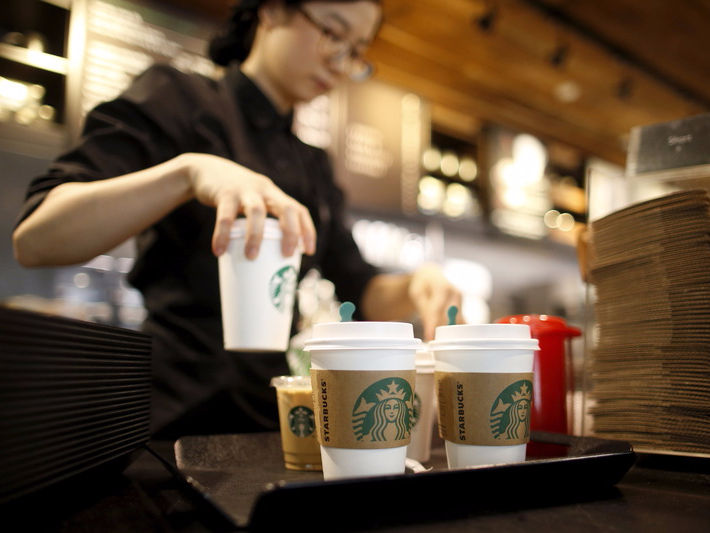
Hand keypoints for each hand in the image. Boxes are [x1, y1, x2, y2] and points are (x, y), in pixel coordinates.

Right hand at [181, 153, 316, 257]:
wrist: (206, 170)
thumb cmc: (234, 197)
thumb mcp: (253, 204)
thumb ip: (261, 224)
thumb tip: (266, 264)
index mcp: (274, 195)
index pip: (299, 210)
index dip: (307, 230)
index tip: (309, 251)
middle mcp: (264, 190)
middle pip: (286, 208)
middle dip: (291, 232)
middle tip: (286, 255)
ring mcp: (245, 190)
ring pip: (257, 211)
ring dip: (256, 236)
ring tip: (251, 257)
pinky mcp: (224, 193)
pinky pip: (225, 216)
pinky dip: (223, 234)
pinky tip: (219, 251)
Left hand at [408, 263, 463, 340]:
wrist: (432, 275)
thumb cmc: (423, 285)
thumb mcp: (418, 294)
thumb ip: (424, 310)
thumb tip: (429, 330)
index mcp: (443, 287)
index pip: (438, 309)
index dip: (433, 325)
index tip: (429, 338)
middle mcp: (456, 294)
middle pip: (451, 317)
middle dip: (443, 332)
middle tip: (435, 345)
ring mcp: (461, 301)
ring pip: (458, 322)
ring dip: (450, 333)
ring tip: (441, 344)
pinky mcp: (462, 309)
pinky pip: (461, 323)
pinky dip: (455, 332)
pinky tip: (450, 340)